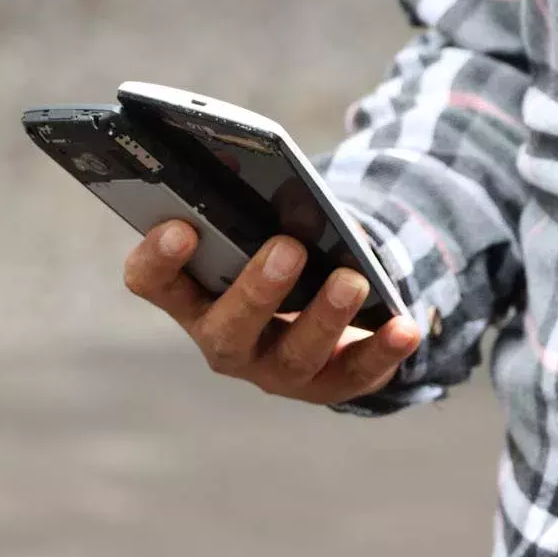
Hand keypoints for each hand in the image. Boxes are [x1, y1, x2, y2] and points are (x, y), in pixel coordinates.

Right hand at [124, 220, 419, 404]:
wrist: (329, 317)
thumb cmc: (284, 260)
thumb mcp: (266, 230)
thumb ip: (257, 207)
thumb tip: (270, 172)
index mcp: (194, 297)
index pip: (152, 284)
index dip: (158, 260)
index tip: (181, 227)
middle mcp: (226, 341)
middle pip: (228, 329)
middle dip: (257, 290)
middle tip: (287, 248)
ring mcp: (277, 370)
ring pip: (295, 355)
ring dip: (325, 316)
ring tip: (351, 279)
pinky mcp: (330, 384)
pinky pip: (358, 372)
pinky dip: (383, 349)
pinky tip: (405, 327)